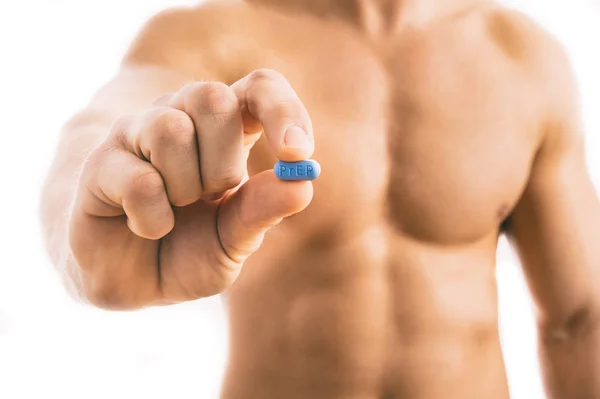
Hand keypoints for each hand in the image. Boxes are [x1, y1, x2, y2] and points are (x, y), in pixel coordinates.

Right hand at [68, 69, 314, 308]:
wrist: (131, 278)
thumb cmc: (188, 249)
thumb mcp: (233, 238)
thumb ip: (263, 210)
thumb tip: (302, 184)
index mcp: (224, 130)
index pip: (259, 87)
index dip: (282, 111)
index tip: (297, 153)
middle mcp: (180, 117)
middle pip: (213, 97)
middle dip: (223, 163)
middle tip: (211, 195)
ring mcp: (136, 134)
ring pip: (170, 130)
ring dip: (185, 189)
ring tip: (176, 210)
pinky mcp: (101, 163)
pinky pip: (141, 182)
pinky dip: (155, 221)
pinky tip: (149, 228)